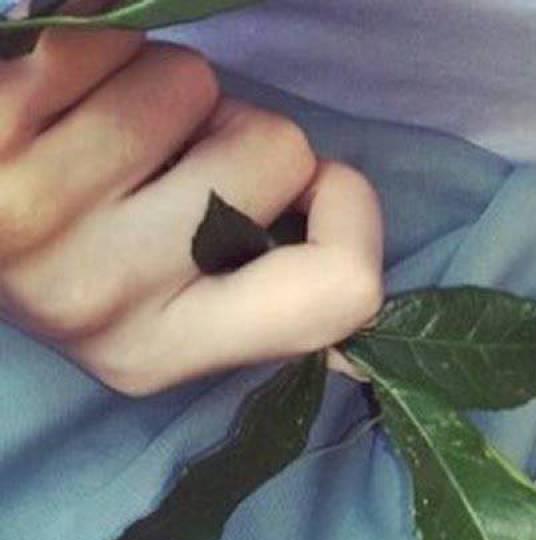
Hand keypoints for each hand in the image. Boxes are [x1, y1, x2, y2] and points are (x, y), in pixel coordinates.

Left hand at [0, 0, 384, 396]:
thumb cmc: (76, 262)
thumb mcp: (171, 316)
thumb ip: (266, 291)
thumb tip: (337, 211)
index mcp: (169, 356)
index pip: (342, 287)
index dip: (352, 212)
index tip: (317, 187)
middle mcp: (106, 301)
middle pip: (276, 151)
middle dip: (242, 134)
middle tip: (178, 164)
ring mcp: (39, 217)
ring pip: (193, 82)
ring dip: (165, 88)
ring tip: (110, 132)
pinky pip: (109, 42)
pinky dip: (102, 53)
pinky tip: (62, 99)